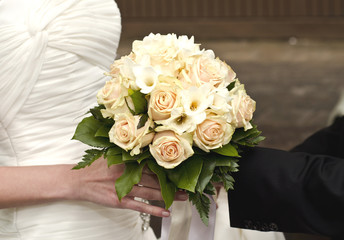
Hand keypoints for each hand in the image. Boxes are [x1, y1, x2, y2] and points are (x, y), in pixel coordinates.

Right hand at [70, 157, 187, 216]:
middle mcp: (129, 174)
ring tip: (183, 198)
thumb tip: (145, 151)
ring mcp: (125, 189)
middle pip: (156, 179)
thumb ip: (128, 155)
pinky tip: (166, 212)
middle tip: (188, 186)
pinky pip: (140, 206)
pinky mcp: (120, 202)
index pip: (153, 165)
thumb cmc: (96, 168)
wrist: (78, 180)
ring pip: (152, 192)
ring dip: (169, 196)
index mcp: (128, 161)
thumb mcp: (112, 155)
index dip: (168, 169)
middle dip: (173, 183)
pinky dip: (154, 210)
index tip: (181, 170)